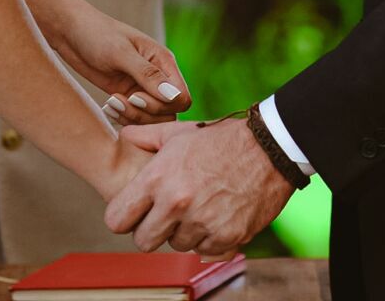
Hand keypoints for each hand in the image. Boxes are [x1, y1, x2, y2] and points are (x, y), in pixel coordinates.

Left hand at [39, 0, 191, 126]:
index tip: (135, 96)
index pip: (181, 98)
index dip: (163, 105)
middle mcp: (158, 77)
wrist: (70, 32)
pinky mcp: (127, 96)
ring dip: (133, 118)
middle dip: (145, 114)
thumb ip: (148, 75)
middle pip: (169, 113)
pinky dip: (123, 119)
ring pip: (153, 119)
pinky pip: (136, 119)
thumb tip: (175, 97)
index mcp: (163, 61)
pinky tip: (107, 107)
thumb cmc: (96, 34)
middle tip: (119, 101)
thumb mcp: (121, 53)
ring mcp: (142, 88)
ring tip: (110, 104)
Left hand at [104, 118, 293, 253]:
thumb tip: (123, 135)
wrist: (268, 148)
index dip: (124, 217)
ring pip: (176, 246)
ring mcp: (201, 223)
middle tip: (167, 214)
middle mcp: (176, 204)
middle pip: (143, 241)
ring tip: (199, 207)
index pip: (116, 220)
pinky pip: (204, 251)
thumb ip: (144, 137)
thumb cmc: (220, 139)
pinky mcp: (226, 237)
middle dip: (152, 230)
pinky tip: (218, 215)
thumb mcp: (178, 132)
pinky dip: (208, 238)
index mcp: (157, 178)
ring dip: (184, 232)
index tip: (135, 213)